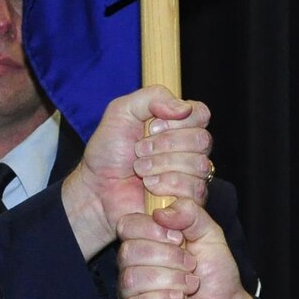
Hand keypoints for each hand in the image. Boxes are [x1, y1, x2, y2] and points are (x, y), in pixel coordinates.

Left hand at [60, 87, 215, 257]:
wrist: (97, 189)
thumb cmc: (109, 151)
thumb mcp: (122, 111)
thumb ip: (152, 97)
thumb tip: (184, 108)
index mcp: (179, 125)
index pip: (201, 114)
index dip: (177, 121)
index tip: (150, 127)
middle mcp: (190, 150)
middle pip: (201, 140)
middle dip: (165, 144)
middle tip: (138, 151)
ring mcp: (192, 176)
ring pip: (199, 165)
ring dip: (162, 165)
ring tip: (140, 170)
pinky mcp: (188, 201)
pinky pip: (195, 189)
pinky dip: (167, 185)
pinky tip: (150, 186)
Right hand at [116, 198, 261, 298]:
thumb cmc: (215, 274)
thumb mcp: (210, 235)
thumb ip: (191, 213)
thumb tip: (161, 212)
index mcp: (146, 240)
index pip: (127, 225)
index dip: (151, 230)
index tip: (179, 238)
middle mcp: (133, 265)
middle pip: (128, 252)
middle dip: (167, 258)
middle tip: (191, 265)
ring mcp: (130, 293)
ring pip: (131, 279)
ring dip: (168, 280)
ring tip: (190, 285)